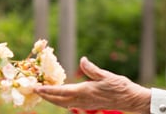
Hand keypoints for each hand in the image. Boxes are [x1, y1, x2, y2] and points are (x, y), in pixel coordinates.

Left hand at [34, 57, 150, 112]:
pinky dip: (61, 101)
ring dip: (52, 99)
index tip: (37, 88)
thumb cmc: (120, 87)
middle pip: (59, 100)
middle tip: (34, 91)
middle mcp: (83, 100)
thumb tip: (82, 60)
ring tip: (44, 94)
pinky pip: (70, 104)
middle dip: (46, 96)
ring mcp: (86, 104)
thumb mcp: (106, 75)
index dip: (47, 91)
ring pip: (64, 104)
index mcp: (85, 91)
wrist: (130, 100)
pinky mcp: (89, 105)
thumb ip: (92, 69)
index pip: (61, 92)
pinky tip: (60, 97)